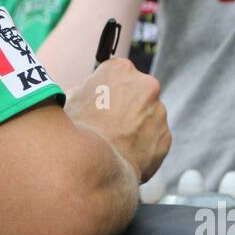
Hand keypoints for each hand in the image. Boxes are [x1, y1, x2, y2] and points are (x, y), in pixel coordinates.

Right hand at [65, 58, 170, 182]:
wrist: (93, 166)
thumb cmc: (76, 130)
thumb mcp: (69, 99)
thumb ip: (85, 90)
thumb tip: (85, 92)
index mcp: (120, 69)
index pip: (116, 73)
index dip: (105, 89)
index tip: (99, 103)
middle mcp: (146, 84)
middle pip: (137, 92)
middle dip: (125, 105)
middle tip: (107, 124)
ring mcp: (159, 111)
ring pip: (148, 115)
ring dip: (136, 125)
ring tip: (114, 142)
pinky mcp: (166, 136)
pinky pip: (154, 138)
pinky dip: (143, 145)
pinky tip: (125, 154)